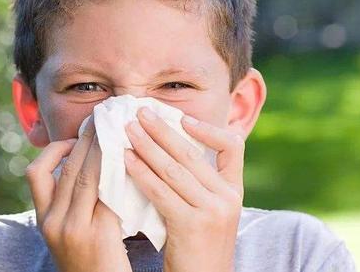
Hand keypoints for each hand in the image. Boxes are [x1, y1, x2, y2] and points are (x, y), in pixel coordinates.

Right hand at [25, 116, 132, 271]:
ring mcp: (72, 230)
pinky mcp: (97, 237)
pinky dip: (117, 175)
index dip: (56, 148)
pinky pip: (106, 195)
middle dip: (84, 140)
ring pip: (84, 176)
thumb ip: (74, 205)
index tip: (75, 135)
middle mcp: (52, 222)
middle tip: (102, 119)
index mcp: (42, 220)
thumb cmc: (91, 265)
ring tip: (117, 132)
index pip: (37, 172)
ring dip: (101, 150)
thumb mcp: (71, 234)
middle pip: (65, 168)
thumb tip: (93, 166)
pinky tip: (130, 164)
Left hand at [123, 108, 244, 271]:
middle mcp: (228, 197)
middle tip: (139, 112)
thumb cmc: (197, 247)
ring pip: (174, 168)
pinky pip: (162, 191)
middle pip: (192, 153)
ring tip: (127, 130)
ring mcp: (213, 210)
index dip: (208, 129)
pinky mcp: (193, 224)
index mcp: (234, 190)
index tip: (181, 119)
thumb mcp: (207, 211)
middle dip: (162, 130)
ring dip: (147, 146)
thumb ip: (197, 183)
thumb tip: (166, 148)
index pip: (233, 146)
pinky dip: (141, 172)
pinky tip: (126, 160)